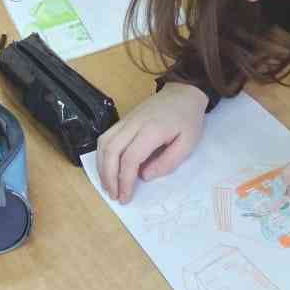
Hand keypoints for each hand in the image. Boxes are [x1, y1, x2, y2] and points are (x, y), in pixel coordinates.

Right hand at [96, 84, 207, 202]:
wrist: (183, 92)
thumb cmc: (188, 119)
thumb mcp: (188, 143)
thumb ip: (167, 162)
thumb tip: (145, 176)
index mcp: (152, 130)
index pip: (130, 158)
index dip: (125, 180)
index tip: (126, 197)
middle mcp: (133, 124)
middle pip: (111, 151)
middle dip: (108, 177)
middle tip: (113, 195)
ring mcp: (126, 120)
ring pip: (103, 143)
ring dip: (101, 167)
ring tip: (108, 185)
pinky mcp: (123, 119)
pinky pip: (105, 137)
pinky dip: (102, 155)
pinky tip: (107, 167)